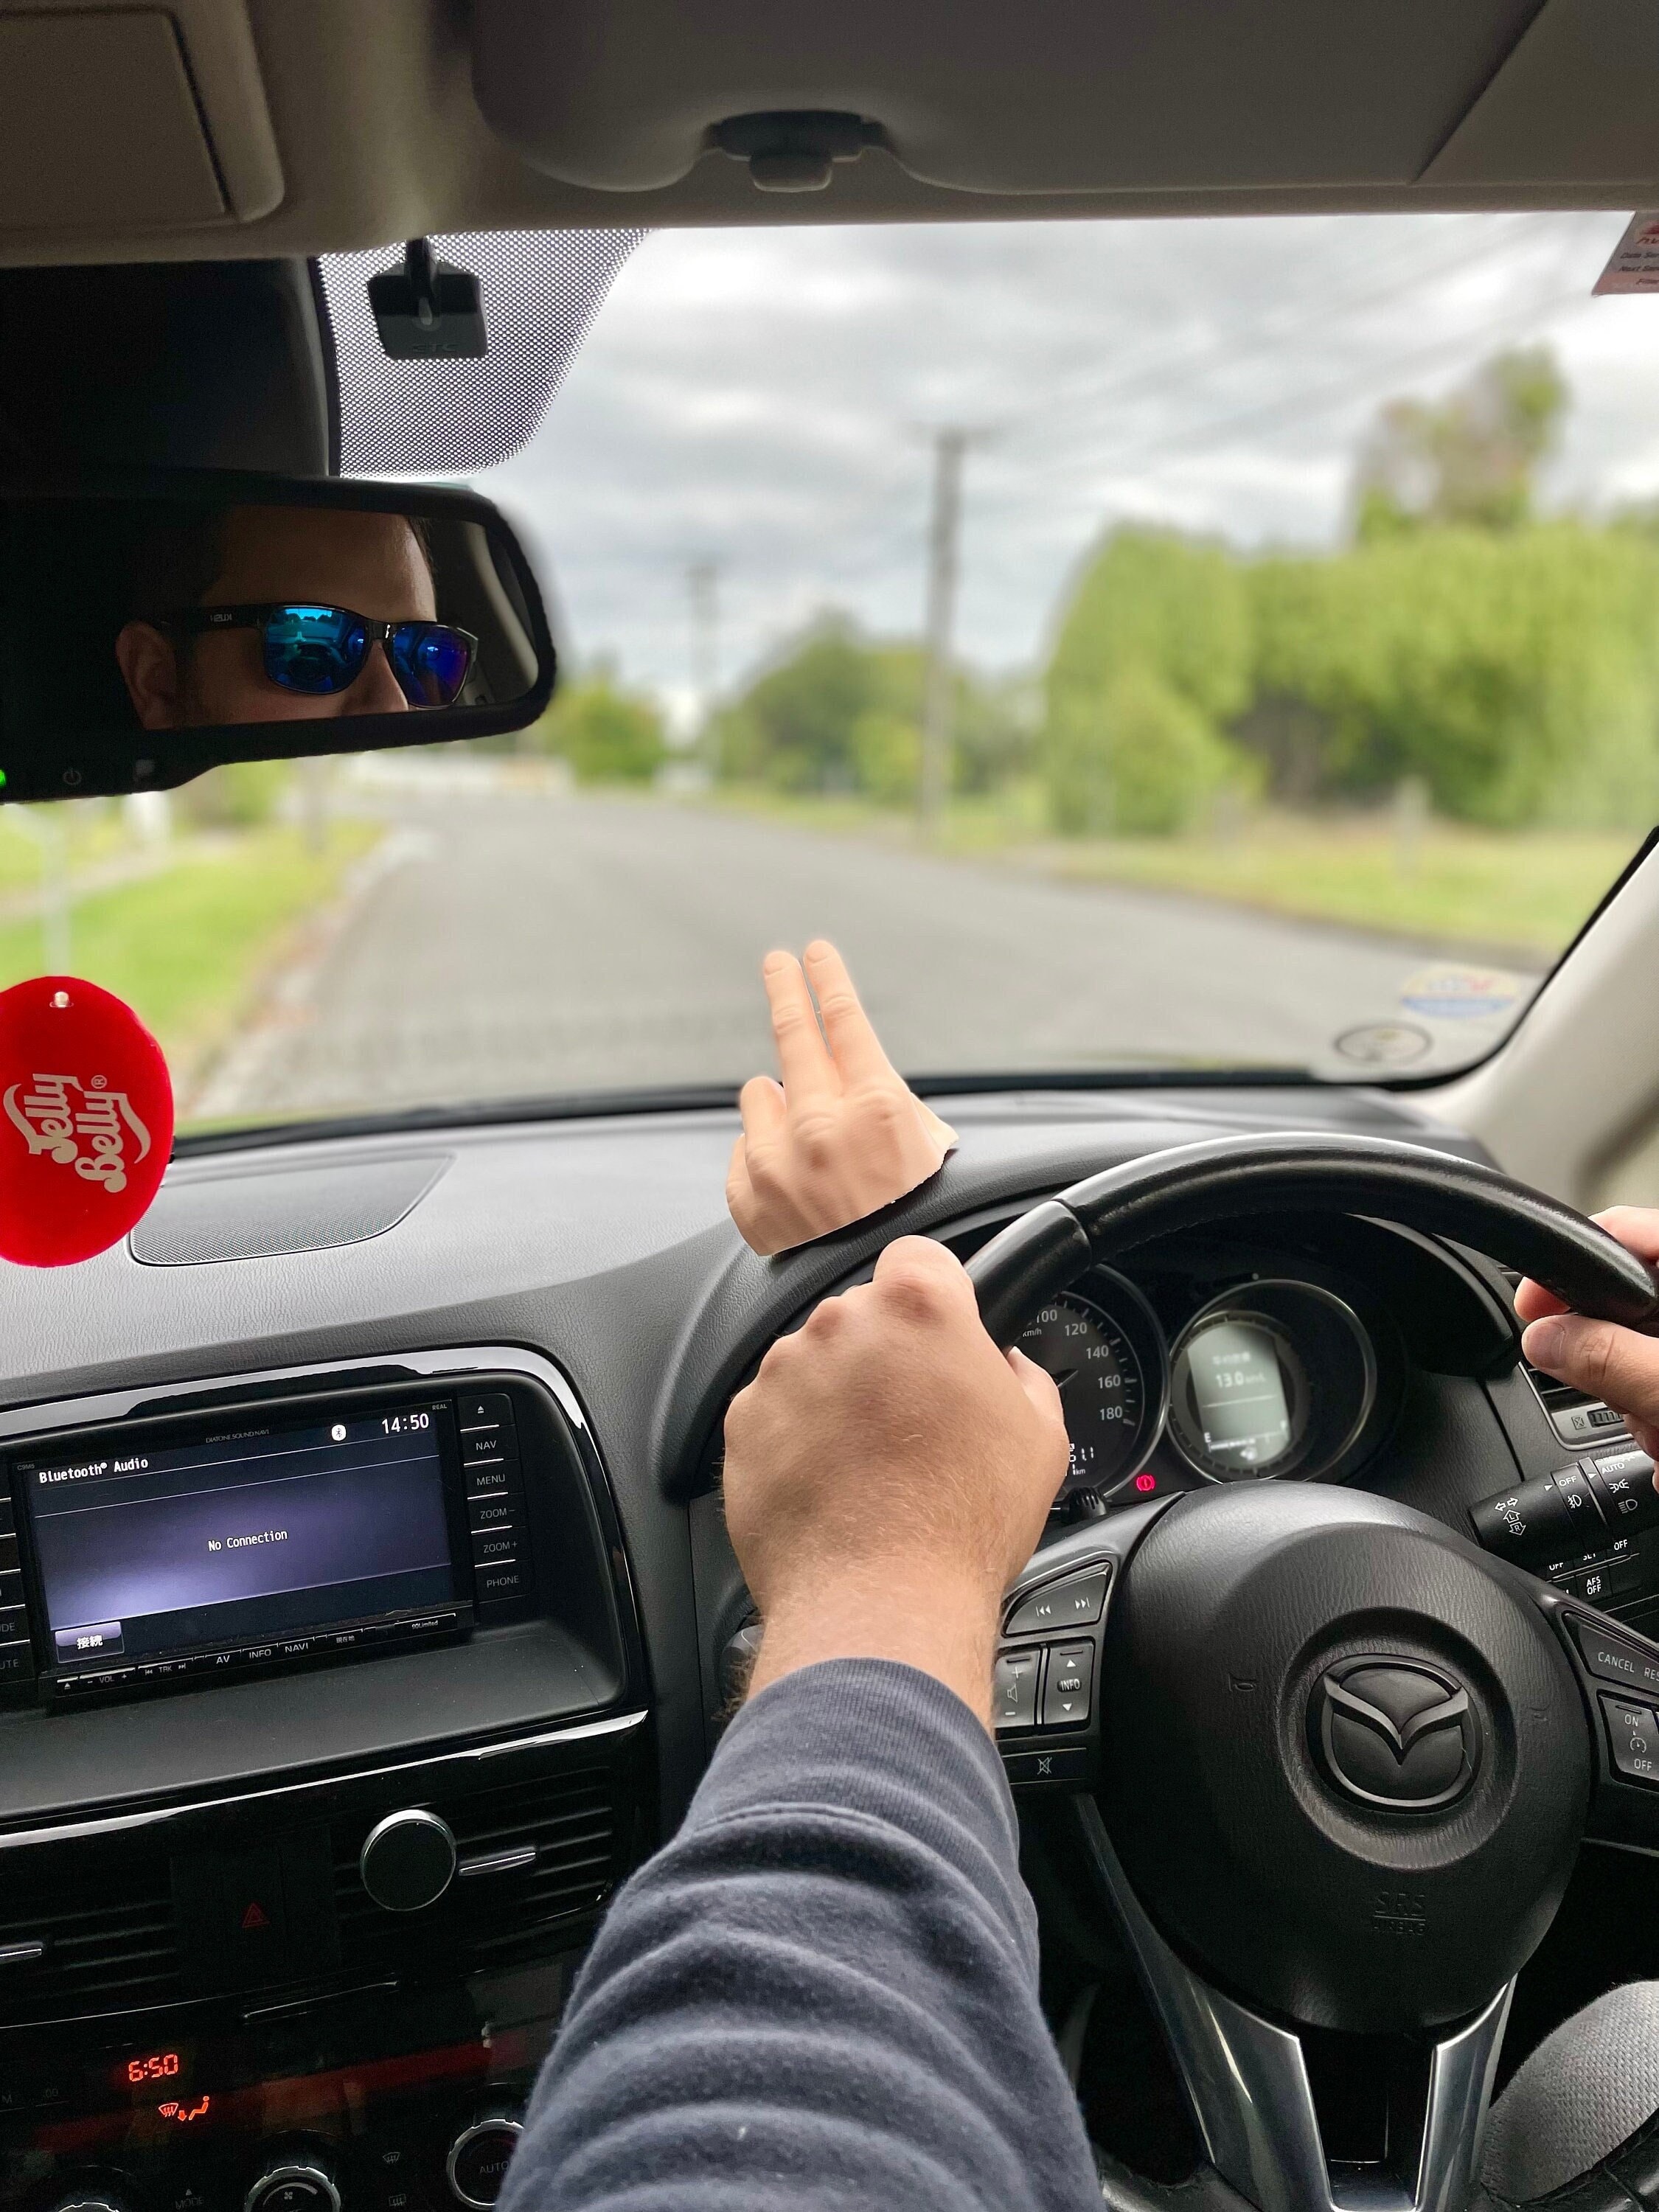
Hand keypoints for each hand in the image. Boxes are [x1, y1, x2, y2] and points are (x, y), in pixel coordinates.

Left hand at [722, 1235, 1068, 1722]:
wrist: (878, 1603)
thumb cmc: (960, 1524)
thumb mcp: (1039, 1440)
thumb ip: (1022, 1377)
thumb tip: (1007, 1367)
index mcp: (918, 1309)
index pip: (919, 1256)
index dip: (935, 1293)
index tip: (940, 1331)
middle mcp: (842, 1324)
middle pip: (865, 1314)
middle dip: (886, 1355)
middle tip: (915, 1421)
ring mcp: (784, 1371)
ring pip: (815, 1362)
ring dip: (838, 1397)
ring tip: (872, 1466)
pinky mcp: (743, 1422)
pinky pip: (775, 1411)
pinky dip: (797, 1438)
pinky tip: (833, 1486)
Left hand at [726, 939, 956, 1255]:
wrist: (872, 1301)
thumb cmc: (916, 1227)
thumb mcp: (931, 1155)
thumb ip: (896, 1104)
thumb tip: (855, 1070)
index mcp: (876, 1109)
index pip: (843, 1018)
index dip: (826, 979)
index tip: (813, 953)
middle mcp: (820, 1126)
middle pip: (792, 1033)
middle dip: (785, 988)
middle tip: (776, 963)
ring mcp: (776, 1161)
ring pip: (760, 1096)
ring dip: (779, 1105)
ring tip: (809, 1143)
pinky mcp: (746, 1195)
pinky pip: (744, 1151)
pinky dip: (765, 1158)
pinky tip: (793, 1185)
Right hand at [1517, 1207, 1658, 1461]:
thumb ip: (1610, 1361)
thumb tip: (1542, 1340)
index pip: (1617, 1230)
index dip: (1563, 1263)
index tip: (1529, 1308)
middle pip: (1622, 1305)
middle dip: (1612, 1366)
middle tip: (1631, 1409)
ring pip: (1640, 1355)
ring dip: (1640, 1408)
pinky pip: (1657, 1382)